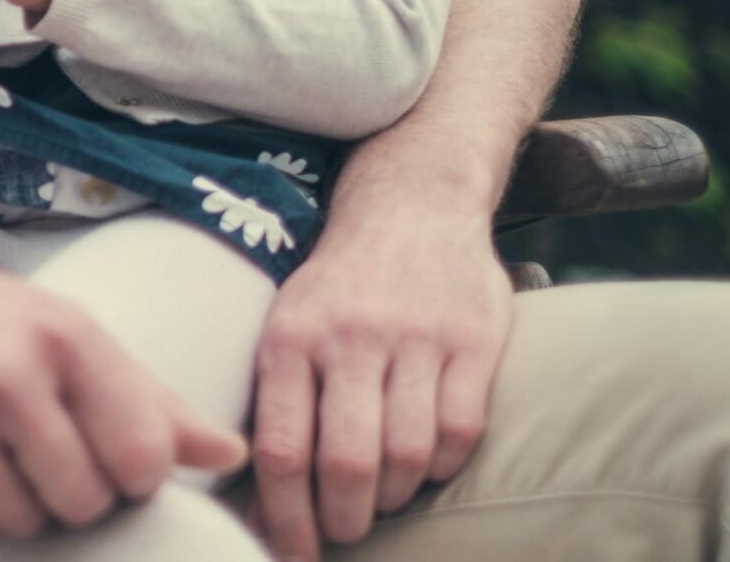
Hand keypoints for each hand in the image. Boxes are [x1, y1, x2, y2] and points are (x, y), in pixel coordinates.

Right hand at [0, 218, 247, 537]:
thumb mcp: (54, 326)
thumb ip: (144, 393)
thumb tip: (226, 452)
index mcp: (61, 333)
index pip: (144, 454)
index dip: (133, 472)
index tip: (106, 452)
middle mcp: (8, 374)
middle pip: (88, 499)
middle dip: (73, 491)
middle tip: (36, 446)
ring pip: (27, 520)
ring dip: (16, 500)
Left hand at [247, 206, 511, 559]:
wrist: (412, 203)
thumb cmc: (339, 288)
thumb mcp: (287, 324)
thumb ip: (278, 403)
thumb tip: (256, 504)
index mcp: (290, 337)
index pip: (281, 449)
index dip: (285, 518)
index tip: (289, 555)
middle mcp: (350, 335)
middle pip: (347, 462)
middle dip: (344, 518)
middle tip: (343, 529)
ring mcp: (415, 337)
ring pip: (407, 455)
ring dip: (393, 494)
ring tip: (381, 493)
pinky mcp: (473, 340)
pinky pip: (460, 433)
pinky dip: (442, 464)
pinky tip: (425, 458)